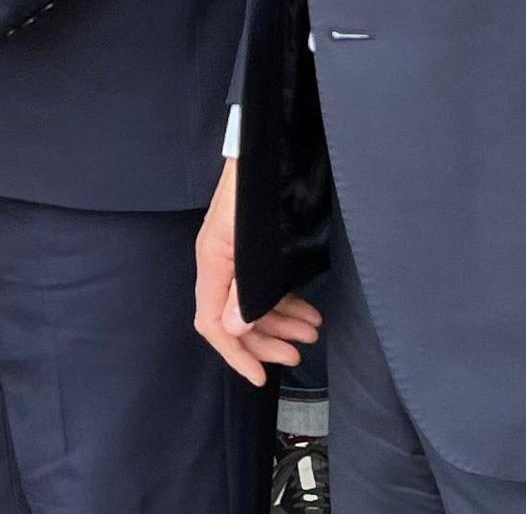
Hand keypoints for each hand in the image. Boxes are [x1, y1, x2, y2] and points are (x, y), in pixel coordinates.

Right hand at [193, 156, 323, 381]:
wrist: (266, 149)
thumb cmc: (255, 191)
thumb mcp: (249, 244)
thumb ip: (242, 288)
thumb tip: (234, 328)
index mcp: (213, 263)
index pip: (213, 324)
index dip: (235, 354)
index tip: (259, 376)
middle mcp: (220, 264)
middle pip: (236, 320)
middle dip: (266, 341)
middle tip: (297, 355)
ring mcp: (236, 257)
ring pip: (254, 305)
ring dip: (282, 323)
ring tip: (312, 332)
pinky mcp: (254, 250)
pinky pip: (265, 286)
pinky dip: (286, 302)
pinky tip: (306, 310)